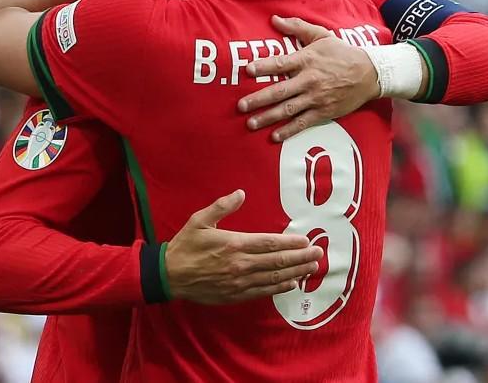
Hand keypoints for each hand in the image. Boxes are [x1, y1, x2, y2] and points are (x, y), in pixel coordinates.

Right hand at [165, 189, 322, 303]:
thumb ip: (222, 206)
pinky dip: (279, 288)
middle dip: (301, 257)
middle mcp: (240, 264)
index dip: (290, 243)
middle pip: (277, 262)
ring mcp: (239, 282)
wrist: (169, 275)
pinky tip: (292, 283)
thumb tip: (241, 193)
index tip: (306, 240)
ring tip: (312, 268)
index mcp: (233, 244)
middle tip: (319, 254)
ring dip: (296, 272)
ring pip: (274, 278)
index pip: (269, 243)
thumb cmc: (185, 245)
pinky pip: (262, 291)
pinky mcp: (235, 295)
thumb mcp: (199, 220)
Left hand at [238, 15, 379, 141]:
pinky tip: (274, 136)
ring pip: (288, 110)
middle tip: (241, 106)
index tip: (248, 70)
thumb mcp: (321, 35)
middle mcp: (309, 80)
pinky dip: (289, 130)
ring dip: (268, 117)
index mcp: (307, 60)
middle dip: (258, 99)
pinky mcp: (324, 111)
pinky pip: (303, 123)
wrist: (370, 73)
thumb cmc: (342, 52)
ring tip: (250, 123)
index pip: (281, 63)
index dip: (264, 66)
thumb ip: (297, 27)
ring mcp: (316, 98)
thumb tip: (274, 19)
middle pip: (280, 91)